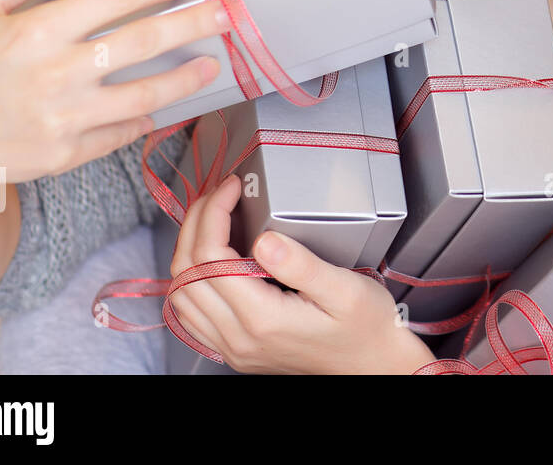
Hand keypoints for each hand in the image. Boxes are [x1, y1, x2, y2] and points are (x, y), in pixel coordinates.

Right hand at [0, 0, 227, 182]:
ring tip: (212, 63)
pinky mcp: (69, 152)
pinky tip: (162, 104)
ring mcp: (66, 117)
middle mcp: (58, 73)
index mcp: (37, 30)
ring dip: (187, 77)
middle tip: (229, 13)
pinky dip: (146, 117)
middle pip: (145, 41)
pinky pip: (123, 132)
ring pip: (147, 93)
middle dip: (195, 23)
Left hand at [168, 174, 434, 373]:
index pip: (210, 257)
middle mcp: (239, 337)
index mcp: (263, 318)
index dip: (214, 213)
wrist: (371, 364)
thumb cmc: (366, 326)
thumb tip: (264, 240)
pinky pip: (191, 315)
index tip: (233, 188)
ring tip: (212, 219)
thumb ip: (303, 265)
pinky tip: (209, 260)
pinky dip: (189, 280)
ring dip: (188, 250)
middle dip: (196, 223)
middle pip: (186, 272)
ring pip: (181, 294)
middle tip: (218, 195)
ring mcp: (233, 347)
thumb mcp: (345, 290)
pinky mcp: (235, 350)